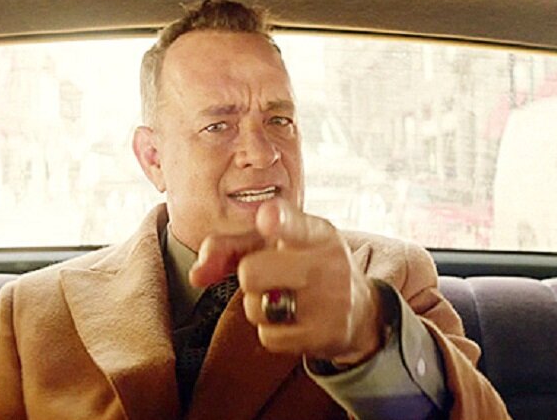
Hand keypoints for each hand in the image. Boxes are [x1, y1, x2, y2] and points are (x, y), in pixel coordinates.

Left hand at [189, 199, 383, 364]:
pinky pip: (269, 337)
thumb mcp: (275, 245)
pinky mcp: (327, 334)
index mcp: (315, 231)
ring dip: (259, 306)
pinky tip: (295, 322)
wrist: (360, 310)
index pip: (293, 223)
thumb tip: (196, 275)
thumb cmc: (305, 266)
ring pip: (256, 307)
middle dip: (248, 277)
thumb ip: (229, 248)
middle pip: (251, 272)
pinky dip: (272, 332)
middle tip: (271, 276)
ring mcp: (330, 300)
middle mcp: (326, 262)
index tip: (267, 219)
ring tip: (285, 298)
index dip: (276, 221)